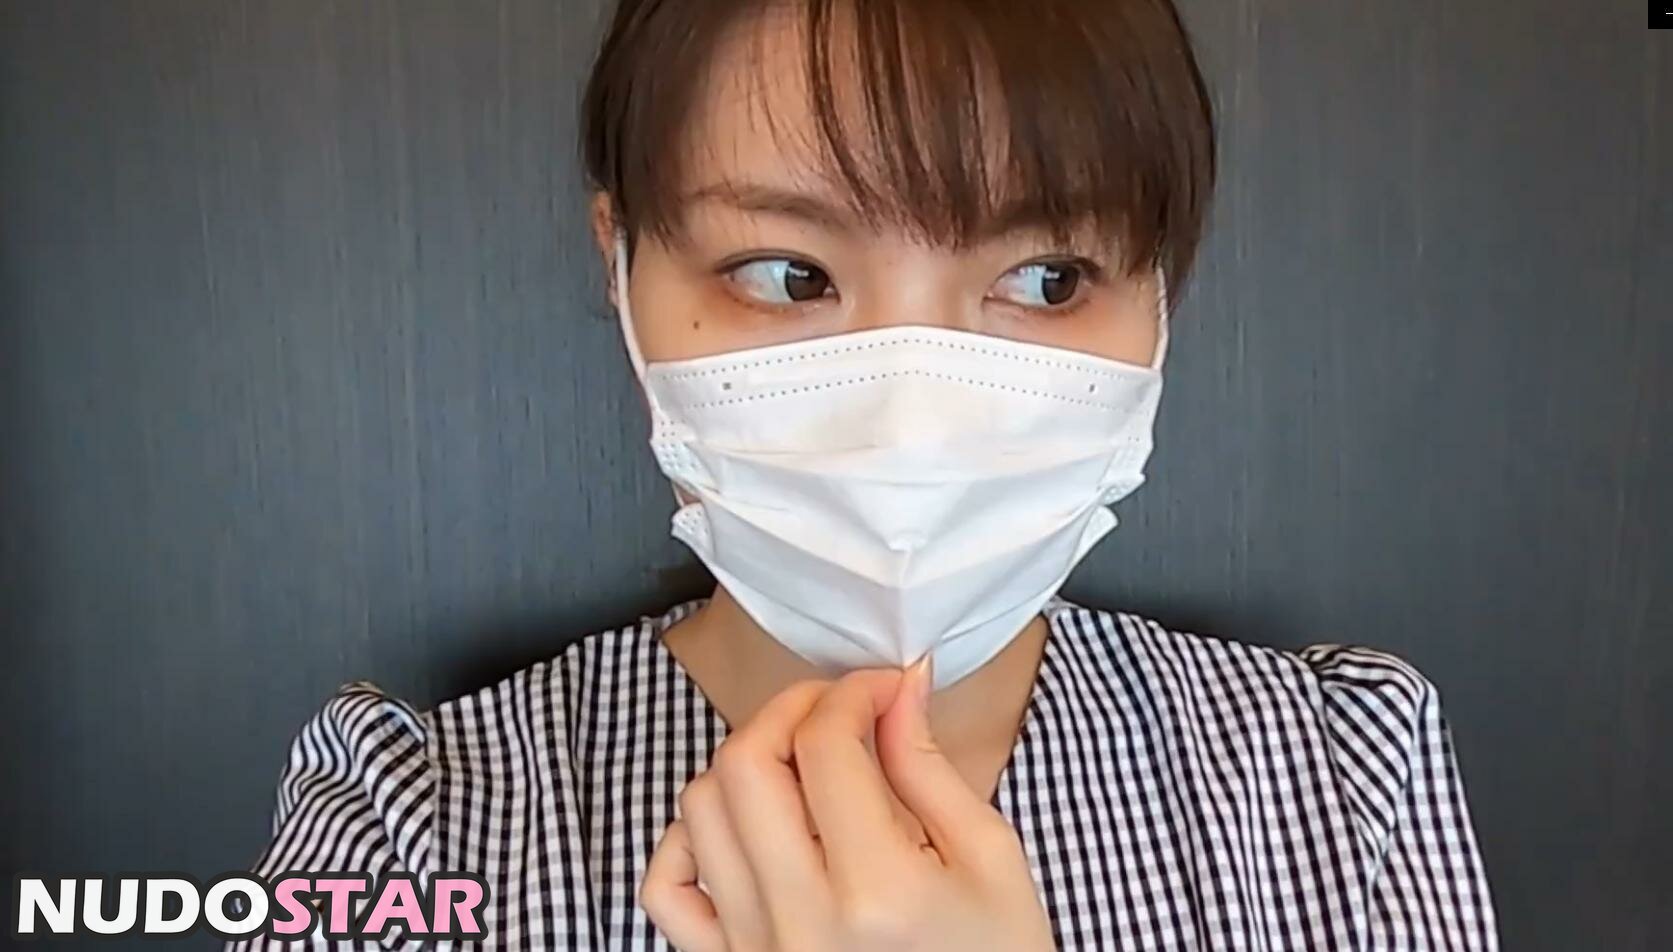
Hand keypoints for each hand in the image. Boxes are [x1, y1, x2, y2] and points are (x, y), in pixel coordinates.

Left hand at [639, 658, 1056, 951]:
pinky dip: (688, 840)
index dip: (854, 692)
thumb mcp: (991, 861)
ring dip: (746, 762)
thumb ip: (930, 767)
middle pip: (746, 765)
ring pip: (699, 810)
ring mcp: (753, 948)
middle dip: (791, 709)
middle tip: (839, 711)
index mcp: (879, 890)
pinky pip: (667, 889)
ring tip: (801, 764)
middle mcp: (800, 919)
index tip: (885, 689)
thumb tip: (899, 685)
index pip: (825, 746)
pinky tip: (745, 827)